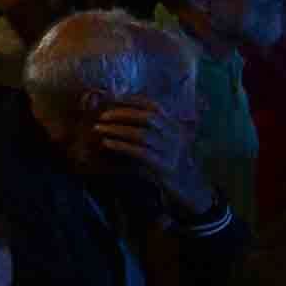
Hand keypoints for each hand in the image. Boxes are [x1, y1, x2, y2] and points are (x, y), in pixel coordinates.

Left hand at [95, 96, 209, 208]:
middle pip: (148, 117)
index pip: (154, 106)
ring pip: (143, 135)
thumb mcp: (160, 142)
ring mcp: (171, 151)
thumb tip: (118, 114)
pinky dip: (122, 146)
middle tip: (102, 116)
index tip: (113, 98)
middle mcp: (175, 135)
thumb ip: (146, 128)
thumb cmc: (166, 162)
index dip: (133, 100)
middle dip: (123, 113)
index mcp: (173, 126)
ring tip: (99, 128)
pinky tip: (107, 143)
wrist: (186, 187)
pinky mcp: (164, 166)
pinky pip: (141, 153)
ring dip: (117, 129)